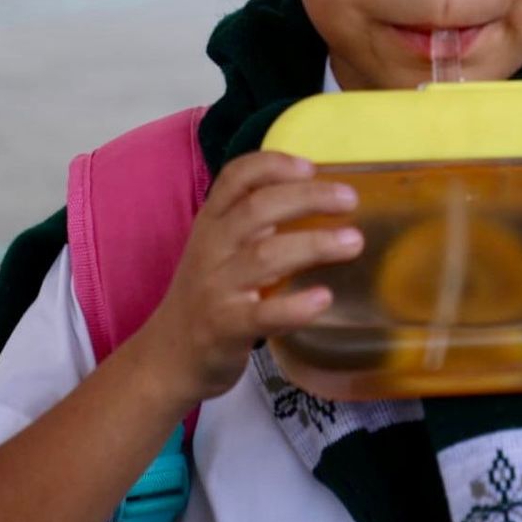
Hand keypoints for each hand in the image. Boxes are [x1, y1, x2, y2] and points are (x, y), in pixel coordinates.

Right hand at [137, 151, 363, 408]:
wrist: (168, 357)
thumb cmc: (207, 295)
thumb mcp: (219, 247)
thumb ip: (253, 221)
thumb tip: (318, 194)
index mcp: (212, 222)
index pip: (236, 177)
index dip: (274, 165)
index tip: (311, 166)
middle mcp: (211, 248)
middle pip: (258, 209)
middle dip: (308, 198)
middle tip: (349, 199)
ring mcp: (217, 288)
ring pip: (265, 257)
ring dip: (314, 245)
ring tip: (353, 242)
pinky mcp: (226, 328)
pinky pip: (262, 315)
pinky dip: (295, 306)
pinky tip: (324, 298)